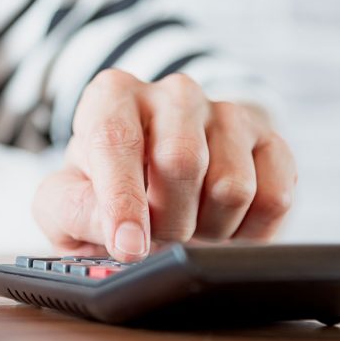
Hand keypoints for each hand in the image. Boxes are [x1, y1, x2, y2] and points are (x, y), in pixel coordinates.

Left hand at [32, 70, 296, 261]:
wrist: (155, 191)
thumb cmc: (100, 194)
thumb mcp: (64, 203)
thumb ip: (75, 210)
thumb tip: (120, 232)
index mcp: (112, 96)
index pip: (117, 140)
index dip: (123, 200)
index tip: (128, 246)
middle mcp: (173, 94)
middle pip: (181, 161)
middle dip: (167, 221)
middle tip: (155, 239)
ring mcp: (228, 113)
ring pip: (232, 186)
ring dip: (208, 230)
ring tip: (187, 228)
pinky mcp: (272, 143)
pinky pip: (275, 198)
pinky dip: (249, 233)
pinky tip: (223, 228)